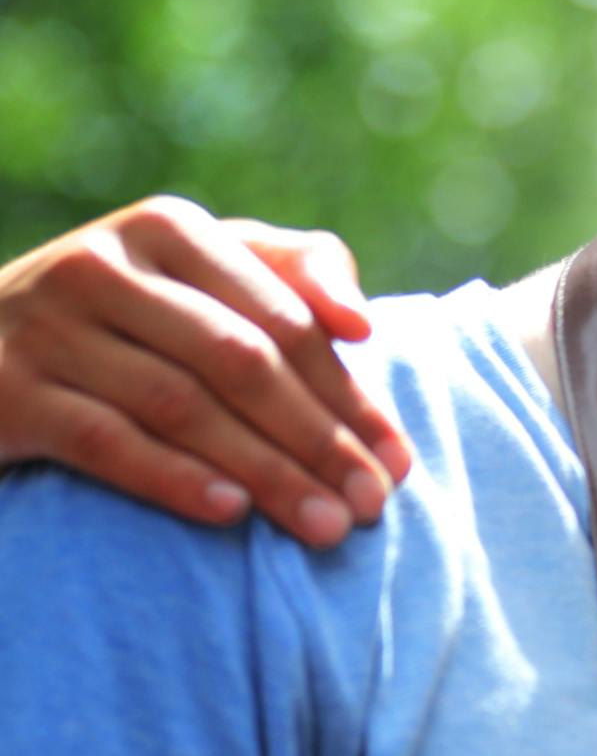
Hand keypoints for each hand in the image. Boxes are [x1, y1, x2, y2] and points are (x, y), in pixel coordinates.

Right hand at [0, 196, 411, 546]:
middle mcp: (104, 265)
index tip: (399, 458)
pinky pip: (105, 440)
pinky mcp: (6, 391)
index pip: (283, 318)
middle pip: (239, 361)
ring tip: (324, 525)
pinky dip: (174, 477)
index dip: (349, 392)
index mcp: (169, 230)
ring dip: (265, 471)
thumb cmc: (127, 315)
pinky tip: (232, 513)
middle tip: (372, 503)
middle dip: (317, 439)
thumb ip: (295, 274)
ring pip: (181, 405)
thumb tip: (360, 324)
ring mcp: (48, 327)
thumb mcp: (202, 276)